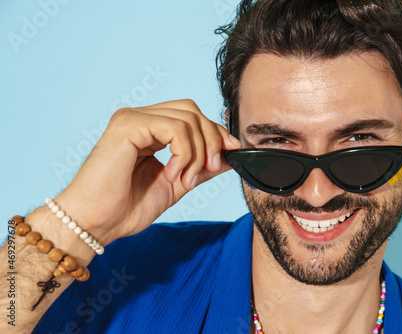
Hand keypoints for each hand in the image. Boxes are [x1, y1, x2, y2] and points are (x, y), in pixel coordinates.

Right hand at [55, 99, 240, 244]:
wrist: (97, 223)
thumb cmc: (126, 207)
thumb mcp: (177, 183)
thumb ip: (201, 166)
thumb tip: (229, 155)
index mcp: (149, 129)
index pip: (191, 116)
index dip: (215, 132)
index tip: (232, 151)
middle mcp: (140, 118)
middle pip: (192, 111)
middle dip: (212, 139)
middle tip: (211, 169)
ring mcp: (132, 118)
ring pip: (187, 118)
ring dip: (197, 152)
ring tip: (185, 180)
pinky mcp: (128, 125)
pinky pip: (174, 128)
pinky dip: (183, 153)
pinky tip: (173, 174)